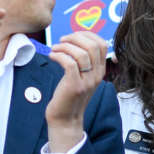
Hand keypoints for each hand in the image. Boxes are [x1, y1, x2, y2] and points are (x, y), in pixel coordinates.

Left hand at [45, 31, 107, 152]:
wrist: (66, 118)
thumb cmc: (69, 95)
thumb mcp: (82, 77)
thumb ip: (83, 62)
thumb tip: (74, 41)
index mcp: (100, 70)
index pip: (102, 44)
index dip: (87, 35)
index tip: (72, 36)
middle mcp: (97, 75)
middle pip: (93, 46)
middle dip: (76, 38)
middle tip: (62, 41)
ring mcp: (87, 81)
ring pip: (82, 54)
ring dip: (65, 47)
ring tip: (55, 49)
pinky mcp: (75, 86)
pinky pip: (70, 64)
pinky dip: (59, 56)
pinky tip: (52, 56)